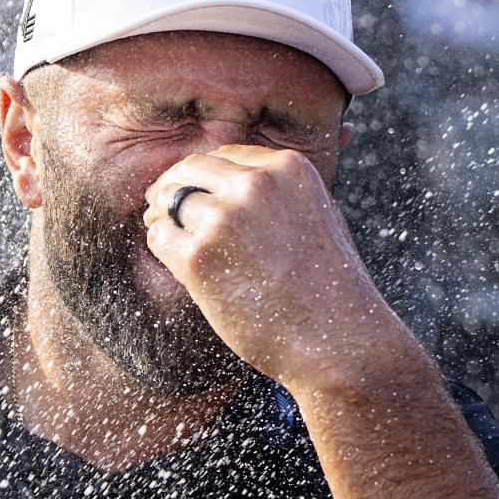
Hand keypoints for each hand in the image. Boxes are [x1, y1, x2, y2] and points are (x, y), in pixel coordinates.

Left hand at [141, 145, 411, 388]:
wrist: (340, 341)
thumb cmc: (330, 288)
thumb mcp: (318, 218)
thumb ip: (281, 194)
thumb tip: (234, 184)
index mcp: (287, 167)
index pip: (224, 157)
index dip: (203, 176)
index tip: (191, 191)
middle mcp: (254, 184)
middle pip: (189, 170)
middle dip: (172, 187)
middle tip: (158, 207)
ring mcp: (224, 219)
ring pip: (171, 201)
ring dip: (164, 218)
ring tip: (170, 238)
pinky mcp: (198, 257)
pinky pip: (160, 237)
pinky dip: (162, 246)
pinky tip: (177, 263)